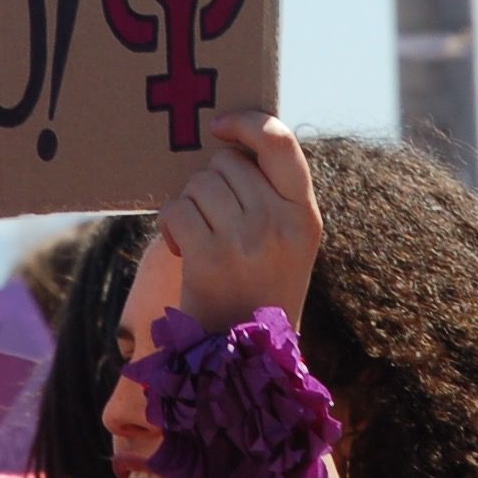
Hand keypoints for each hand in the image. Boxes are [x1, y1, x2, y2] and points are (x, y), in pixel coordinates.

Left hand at [159, 111, 321, 331]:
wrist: (245, 354)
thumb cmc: (261, 285)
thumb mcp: (288, 239)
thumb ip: (272, 192)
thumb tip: (228, 138)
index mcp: (306, 214)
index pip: (281, 142)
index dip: (248, 122)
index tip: (219, 126)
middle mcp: (281, 223)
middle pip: (228, 162)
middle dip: (212, 182)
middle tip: (215, 219)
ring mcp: (247, 240)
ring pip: (200, 183)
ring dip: (190, 203)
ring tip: (201, 236)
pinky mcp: (210, 257)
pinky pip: (178, 209)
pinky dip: (171, 224)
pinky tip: (183, 248)